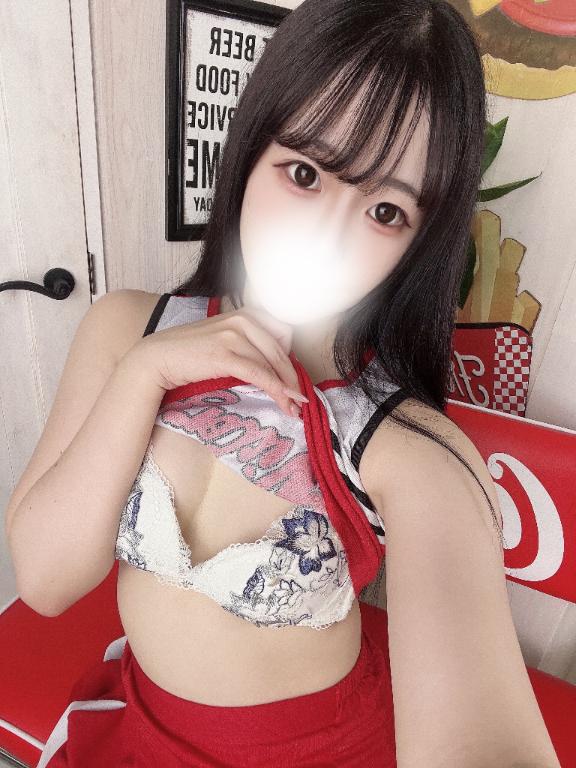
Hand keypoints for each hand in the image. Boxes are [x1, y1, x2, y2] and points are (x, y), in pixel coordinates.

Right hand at [130, 303, 308, 416]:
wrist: (156, 358)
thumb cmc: (188, 353)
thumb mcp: (222, 340)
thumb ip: (246, 345)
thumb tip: (270, 366)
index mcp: (243, 314)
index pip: (282, 334)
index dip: (290, 359)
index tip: (291, 380)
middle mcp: (242, 320)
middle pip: (281, 351)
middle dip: (293, 378)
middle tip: (299, 400)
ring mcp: (233, 335)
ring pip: (272, 364)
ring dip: (286, 389)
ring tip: (292, 408)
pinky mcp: (224, 354)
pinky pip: (258, 374)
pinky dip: (275, 389)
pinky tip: (284, 401)